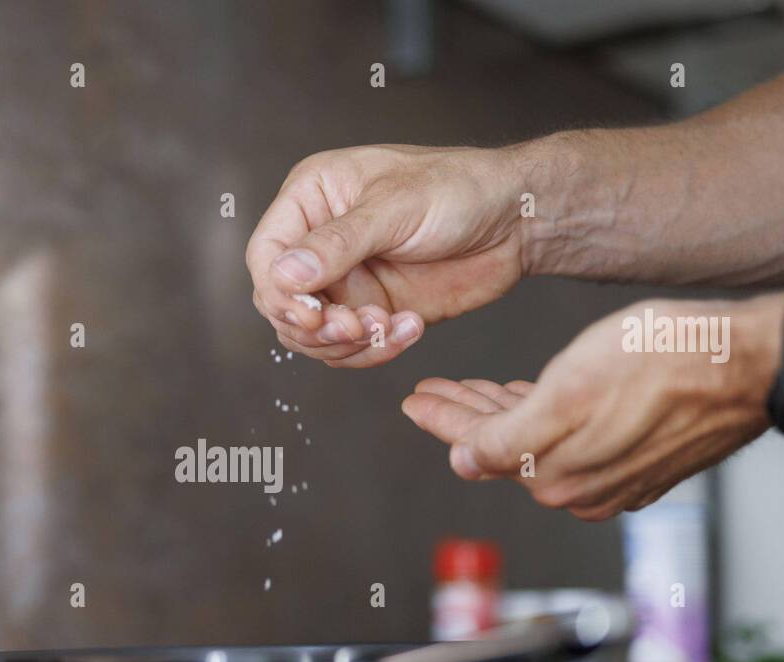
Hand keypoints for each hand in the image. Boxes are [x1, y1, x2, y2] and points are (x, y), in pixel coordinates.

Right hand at [246, 144, 525, 367]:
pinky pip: (352, 349)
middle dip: (316, 326)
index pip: (266, 254)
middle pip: (282, 304)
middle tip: (357, 326)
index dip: (279, 292)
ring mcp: (345, 280)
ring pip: (314, 336)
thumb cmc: (460, 189)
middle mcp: (320, 241)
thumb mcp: (395, 207)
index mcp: (313, 198)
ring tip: (389, 325)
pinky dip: (376, 350)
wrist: (517, 221)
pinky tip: (410, 328)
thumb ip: (338, 243)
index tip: (310, 313)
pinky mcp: (372, 310)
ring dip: (347, 343)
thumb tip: (284, 275)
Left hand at [400, 293, 783, 518]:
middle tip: (433, 392)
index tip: (416, 400)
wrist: (749, 364)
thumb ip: (508, 438)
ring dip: (501, 412)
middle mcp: (580, 487)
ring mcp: (613, 477)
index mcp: (554, 475)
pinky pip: (573, 438)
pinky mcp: (640, 460)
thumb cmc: (665, 364)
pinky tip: (529, 399)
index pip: (477, 446)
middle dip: (465, 415)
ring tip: (470, 388)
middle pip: (503, 445)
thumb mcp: (569, 392)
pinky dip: (544, 416)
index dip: (442, 418)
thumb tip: (464, 463)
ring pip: (536, 439)